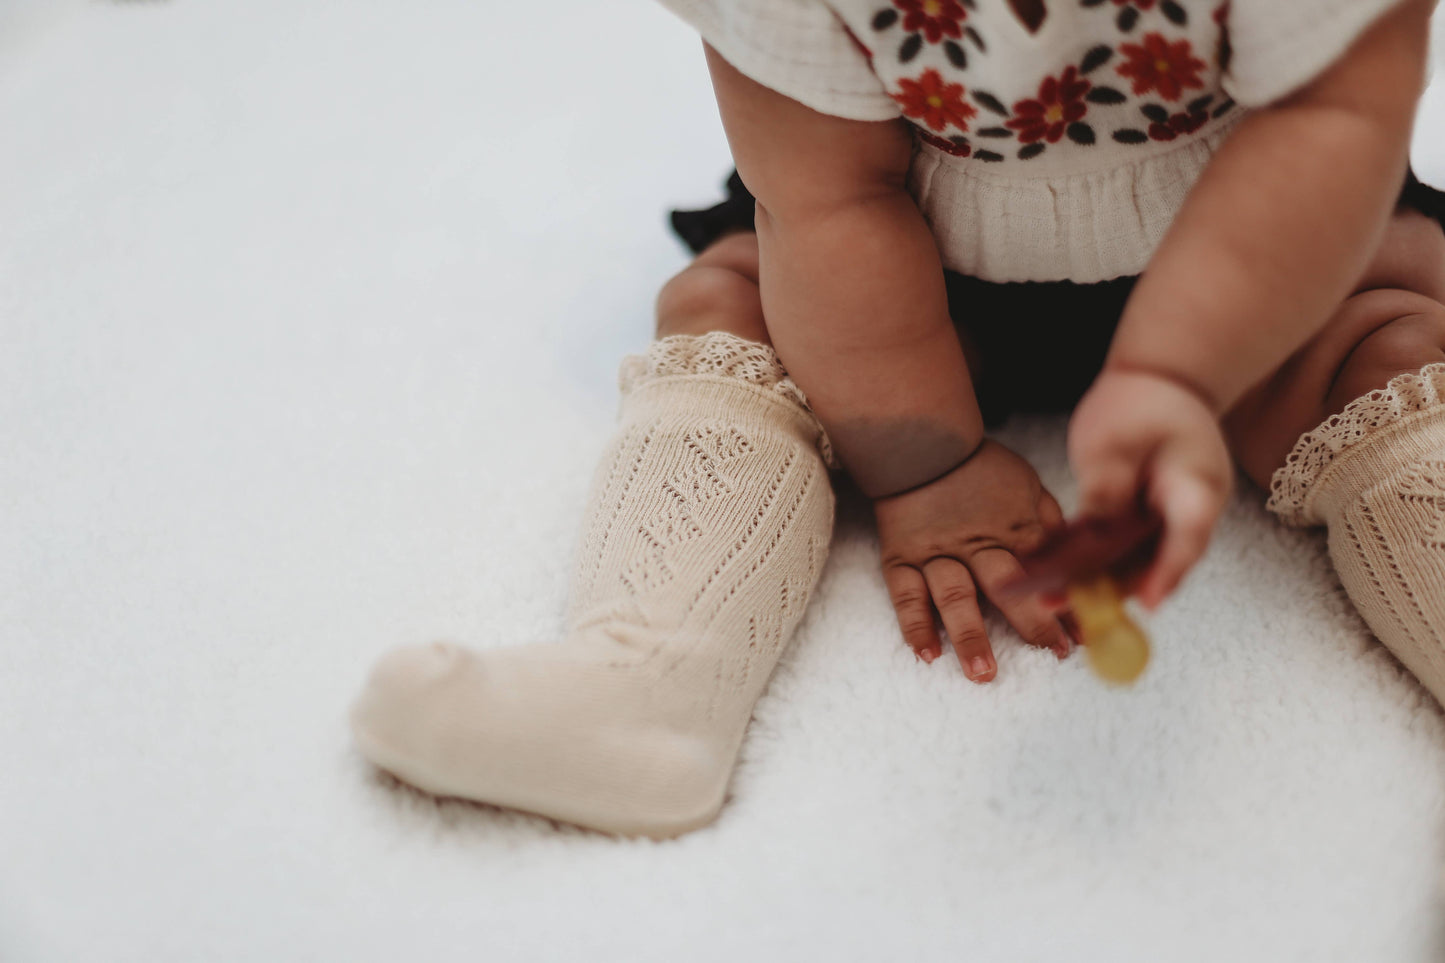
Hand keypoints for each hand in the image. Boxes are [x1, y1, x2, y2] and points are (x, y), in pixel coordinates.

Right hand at [874, 440, 1072, 681]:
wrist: (920, 445)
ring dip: (969, 635)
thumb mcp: (1027, 486)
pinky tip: (927, 654)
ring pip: (954, 597)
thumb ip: (1049, 524)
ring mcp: (936, 553)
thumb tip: (1080, 557)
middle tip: (1051, 652)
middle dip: (1031, 623)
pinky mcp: (902, 558)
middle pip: (1005, 587)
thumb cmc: (980, 467)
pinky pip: (906, 595)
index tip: (1085, 634)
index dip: (1067, 602)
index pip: (1046, 571)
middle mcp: (975, 544)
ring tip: (983, 672)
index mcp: (1011, 528)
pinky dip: (915, 625)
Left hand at [1068, 369, 1232, 608]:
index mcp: (1194, 485)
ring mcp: (1172, 516)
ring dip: (1100, 581)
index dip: (1167, 571)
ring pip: (1141, 559)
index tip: (1146, 601)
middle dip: (1118, 589)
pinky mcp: (1149, 517)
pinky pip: (1125, 546)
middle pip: (1161, 560)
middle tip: (1072, 608)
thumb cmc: (1142, 401)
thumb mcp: (1112, 439)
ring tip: (1051, 599)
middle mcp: (1191, 510)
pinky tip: (1053, 572)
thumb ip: (1105, 485)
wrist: (1162, 378)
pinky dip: (1095, 560)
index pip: (1187, 535)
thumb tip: (1094, 532)